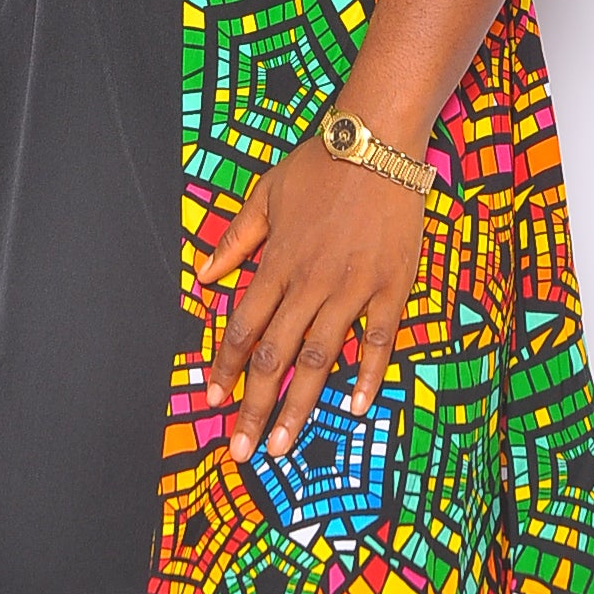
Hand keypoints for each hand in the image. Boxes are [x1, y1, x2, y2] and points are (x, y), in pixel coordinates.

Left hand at [196, 128, 427, 462]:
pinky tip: (354, 407)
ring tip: (281, 444)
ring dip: (298, 405)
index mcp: (277, 262)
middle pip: (275, 356)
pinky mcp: (390, 287)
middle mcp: (310, 282)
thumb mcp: (266, 194)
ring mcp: (352, 288)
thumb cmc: (319, 165)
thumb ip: (235, 240)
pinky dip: (366, 375)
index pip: (242, 327)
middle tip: (241, 450)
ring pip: (319, 358)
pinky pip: (378, 340)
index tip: (212, 400)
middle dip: (253, 406)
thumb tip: (202, 278)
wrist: (377, 142)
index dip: (224, 367)